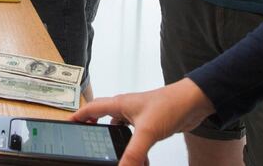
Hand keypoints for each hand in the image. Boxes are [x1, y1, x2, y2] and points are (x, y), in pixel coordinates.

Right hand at [71, 79, 214, 165]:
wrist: (194, 102)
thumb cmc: (171, 105)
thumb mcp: (148, 132)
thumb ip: (134, 153)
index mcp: (120, 104)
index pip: (92, 108)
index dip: (78, 116)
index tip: (68, 123)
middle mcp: (126, 107)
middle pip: (102, 116)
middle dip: (93, 127)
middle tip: (85, 138)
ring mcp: (138, 115)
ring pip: (118, 127)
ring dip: (114, 139)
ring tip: (108, 151)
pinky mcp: (149, 122)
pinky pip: (133, 135)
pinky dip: (132, 147)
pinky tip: (138, 159)